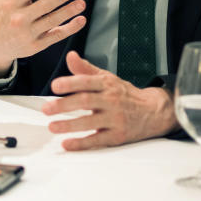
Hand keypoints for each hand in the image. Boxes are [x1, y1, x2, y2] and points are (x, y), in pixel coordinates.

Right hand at [0, 0, 86, 75]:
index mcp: (11, 3)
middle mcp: (19, 18)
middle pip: (44, 6)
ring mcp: (28, 33)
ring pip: (52, 21)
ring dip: (68, 12)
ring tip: (81, 3)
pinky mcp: (36, 46)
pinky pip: (55, 36)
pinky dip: (69, 28)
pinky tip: (80, 20)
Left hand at [42, 51, 177, 150]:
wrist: (153, 111)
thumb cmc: (125, 94)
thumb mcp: (107, 78)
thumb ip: (86, 69)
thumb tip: (70, 56)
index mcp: (106, 84)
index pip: (86, 82)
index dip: (70, 83)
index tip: (55, 85)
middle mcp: (111, 100)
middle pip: (86, 101)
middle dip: (64, 105)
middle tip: (46, 108)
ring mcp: (115, 119)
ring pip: (90, 122)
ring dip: (69, 125)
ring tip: (52, 126)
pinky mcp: (118, 135)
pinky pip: (98, 140)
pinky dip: (82, 143)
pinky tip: (67, 143)